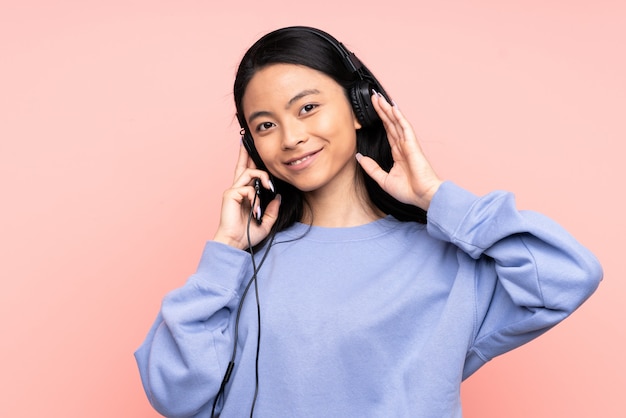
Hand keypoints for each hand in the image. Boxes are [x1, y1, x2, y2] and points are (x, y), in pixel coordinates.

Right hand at [213, 143, 280, 248]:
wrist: (235, 243)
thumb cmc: (247, 234)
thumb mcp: (266, 221)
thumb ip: (272, 209)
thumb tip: (278, 197)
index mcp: (245, 194)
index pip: (248, 174)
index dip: (251, 162)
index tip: (254, 152)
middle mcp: (238, 189)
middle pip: (242, 166)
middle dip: (245, 153)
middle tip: (247, 141)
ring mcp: (233, 191)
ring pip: (249, 172)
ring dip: (263, 177)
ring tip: (270, 187)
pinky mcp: (230, 195)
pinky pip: (247, 188)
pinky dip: (255, 197)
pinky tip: (256, 209)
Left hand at [356, 92, 442, 210]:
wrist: (422, 196)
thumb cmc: (408, 191)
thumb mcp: (383, 179)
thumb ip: (371, 168)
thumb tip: (359, 158)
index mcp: (398, 153)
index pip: (387, 131)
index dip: (380, 119)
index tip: (373, 109)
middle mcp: (403, 146)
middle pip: (390, 123)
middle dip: (382, 110)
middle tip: (373, 96)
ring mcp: (408, 144)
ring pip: (396, 122)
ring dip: (388, 109)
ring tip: (379, 98)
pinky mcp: (413, 145)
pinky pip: (405, 128)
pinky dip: (399, 117)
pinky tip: (393, 108)